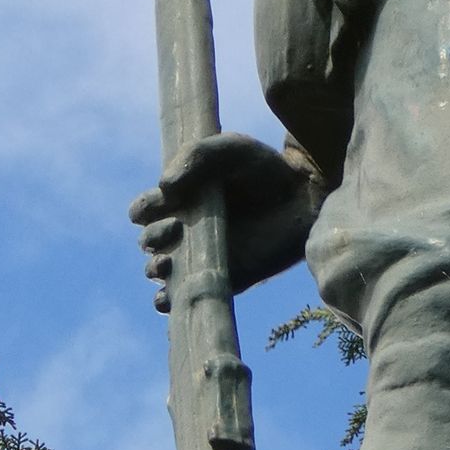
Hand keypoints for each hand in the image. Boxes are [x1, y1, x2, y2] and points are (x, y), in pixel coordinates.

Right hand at [129, 134, 325, 311]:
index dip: (144, 209)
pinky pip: (186, 297)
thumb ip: (195, 157)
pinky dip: (170, 301)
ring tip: (167, 263)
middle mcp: (187, 228)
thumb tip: (164, 187)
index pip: (145, 210)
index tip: (161, 203)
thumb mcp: (230, 149)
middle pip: (150, 242)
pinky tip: (168, 296)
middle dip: (153, 238)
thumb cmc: (266, 169)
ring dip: (156, 270)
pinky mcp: (224, 279)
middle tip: (176, 229)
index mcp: (182, 199)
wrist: (305, 196)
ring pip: (161, 272)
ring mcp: (203, 255)